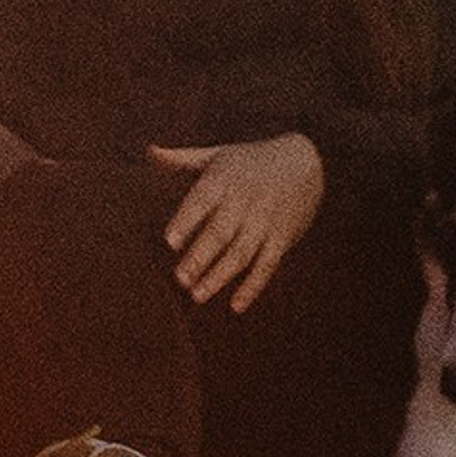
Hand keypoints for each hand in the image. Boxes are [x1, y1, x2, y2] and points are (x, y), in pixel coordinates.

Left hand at [149, 133, 325, 311]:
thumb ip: (183, 159)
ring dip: (219, 276)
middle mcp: (244, 201)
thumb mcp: (218, 155)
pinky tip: (236, 306)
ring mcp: (265, 221)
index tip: (169, 242)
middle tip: (180, 279)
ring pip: (241, 253)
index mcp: (223, 180)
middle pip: (220, 232)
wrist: (306, 161)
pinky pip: (267, 265)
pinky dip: (253, 287)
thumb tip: (150, 151)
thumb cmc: (251, 161)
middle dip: (200, 257)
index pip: (201, 201)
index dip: (186, 221)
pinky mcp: (282, 237)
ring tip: (197, 295)